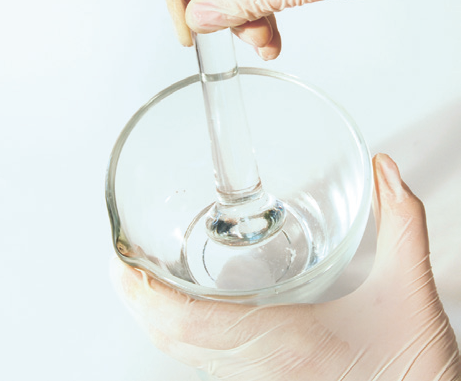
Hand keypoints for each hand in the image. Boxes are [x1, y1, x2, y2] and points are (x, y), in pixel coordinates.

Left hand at [111, 154, 460, 380]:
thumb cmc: (411, 372)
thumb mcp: (409, 291)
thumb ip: (400, 222)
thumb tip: (383, 169)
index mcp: (284, 344)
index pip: (191, 324)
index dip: (147, 296)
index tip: (120, 264)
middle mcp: (259, 369)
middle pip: (172, 340)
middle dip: (137, 300)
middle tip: (119, 262)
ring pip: (182, 353)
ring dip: (152, 315)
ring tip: (135, 278)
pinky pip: (201, 361)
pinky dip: (176, 332)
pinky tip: (177, 309)